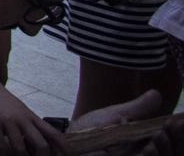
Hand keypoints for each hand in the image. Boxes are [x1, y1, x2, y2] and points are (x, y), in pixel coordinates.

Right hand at [0, 72, 64, 154]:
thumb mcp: (18, 110)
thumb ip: (28, 124)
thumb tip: (37, 144)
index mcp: (31, 117)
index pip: (54, 134)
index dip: (65, 148)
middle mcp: (23, 119)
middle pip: (41, 145)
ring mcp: (8, 120)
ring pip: (20, 148)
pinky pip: (0, 144)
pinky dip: (2, 155)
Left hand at [68, 90, 183, 153]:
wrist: (69, 142)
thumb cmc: (93, 130)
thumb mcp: (118, 116)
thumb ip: (139, 108)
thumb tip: (157, 93)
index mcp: (147, 141)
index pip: (172, 139)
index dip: (180, 132)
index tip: (181, 121)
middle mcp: (146, 152)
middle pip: (174, 151)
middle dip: (177, 140)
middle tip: (174, 125)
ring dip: (166, 148)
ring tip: (161, 134)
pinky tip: (150, 148)